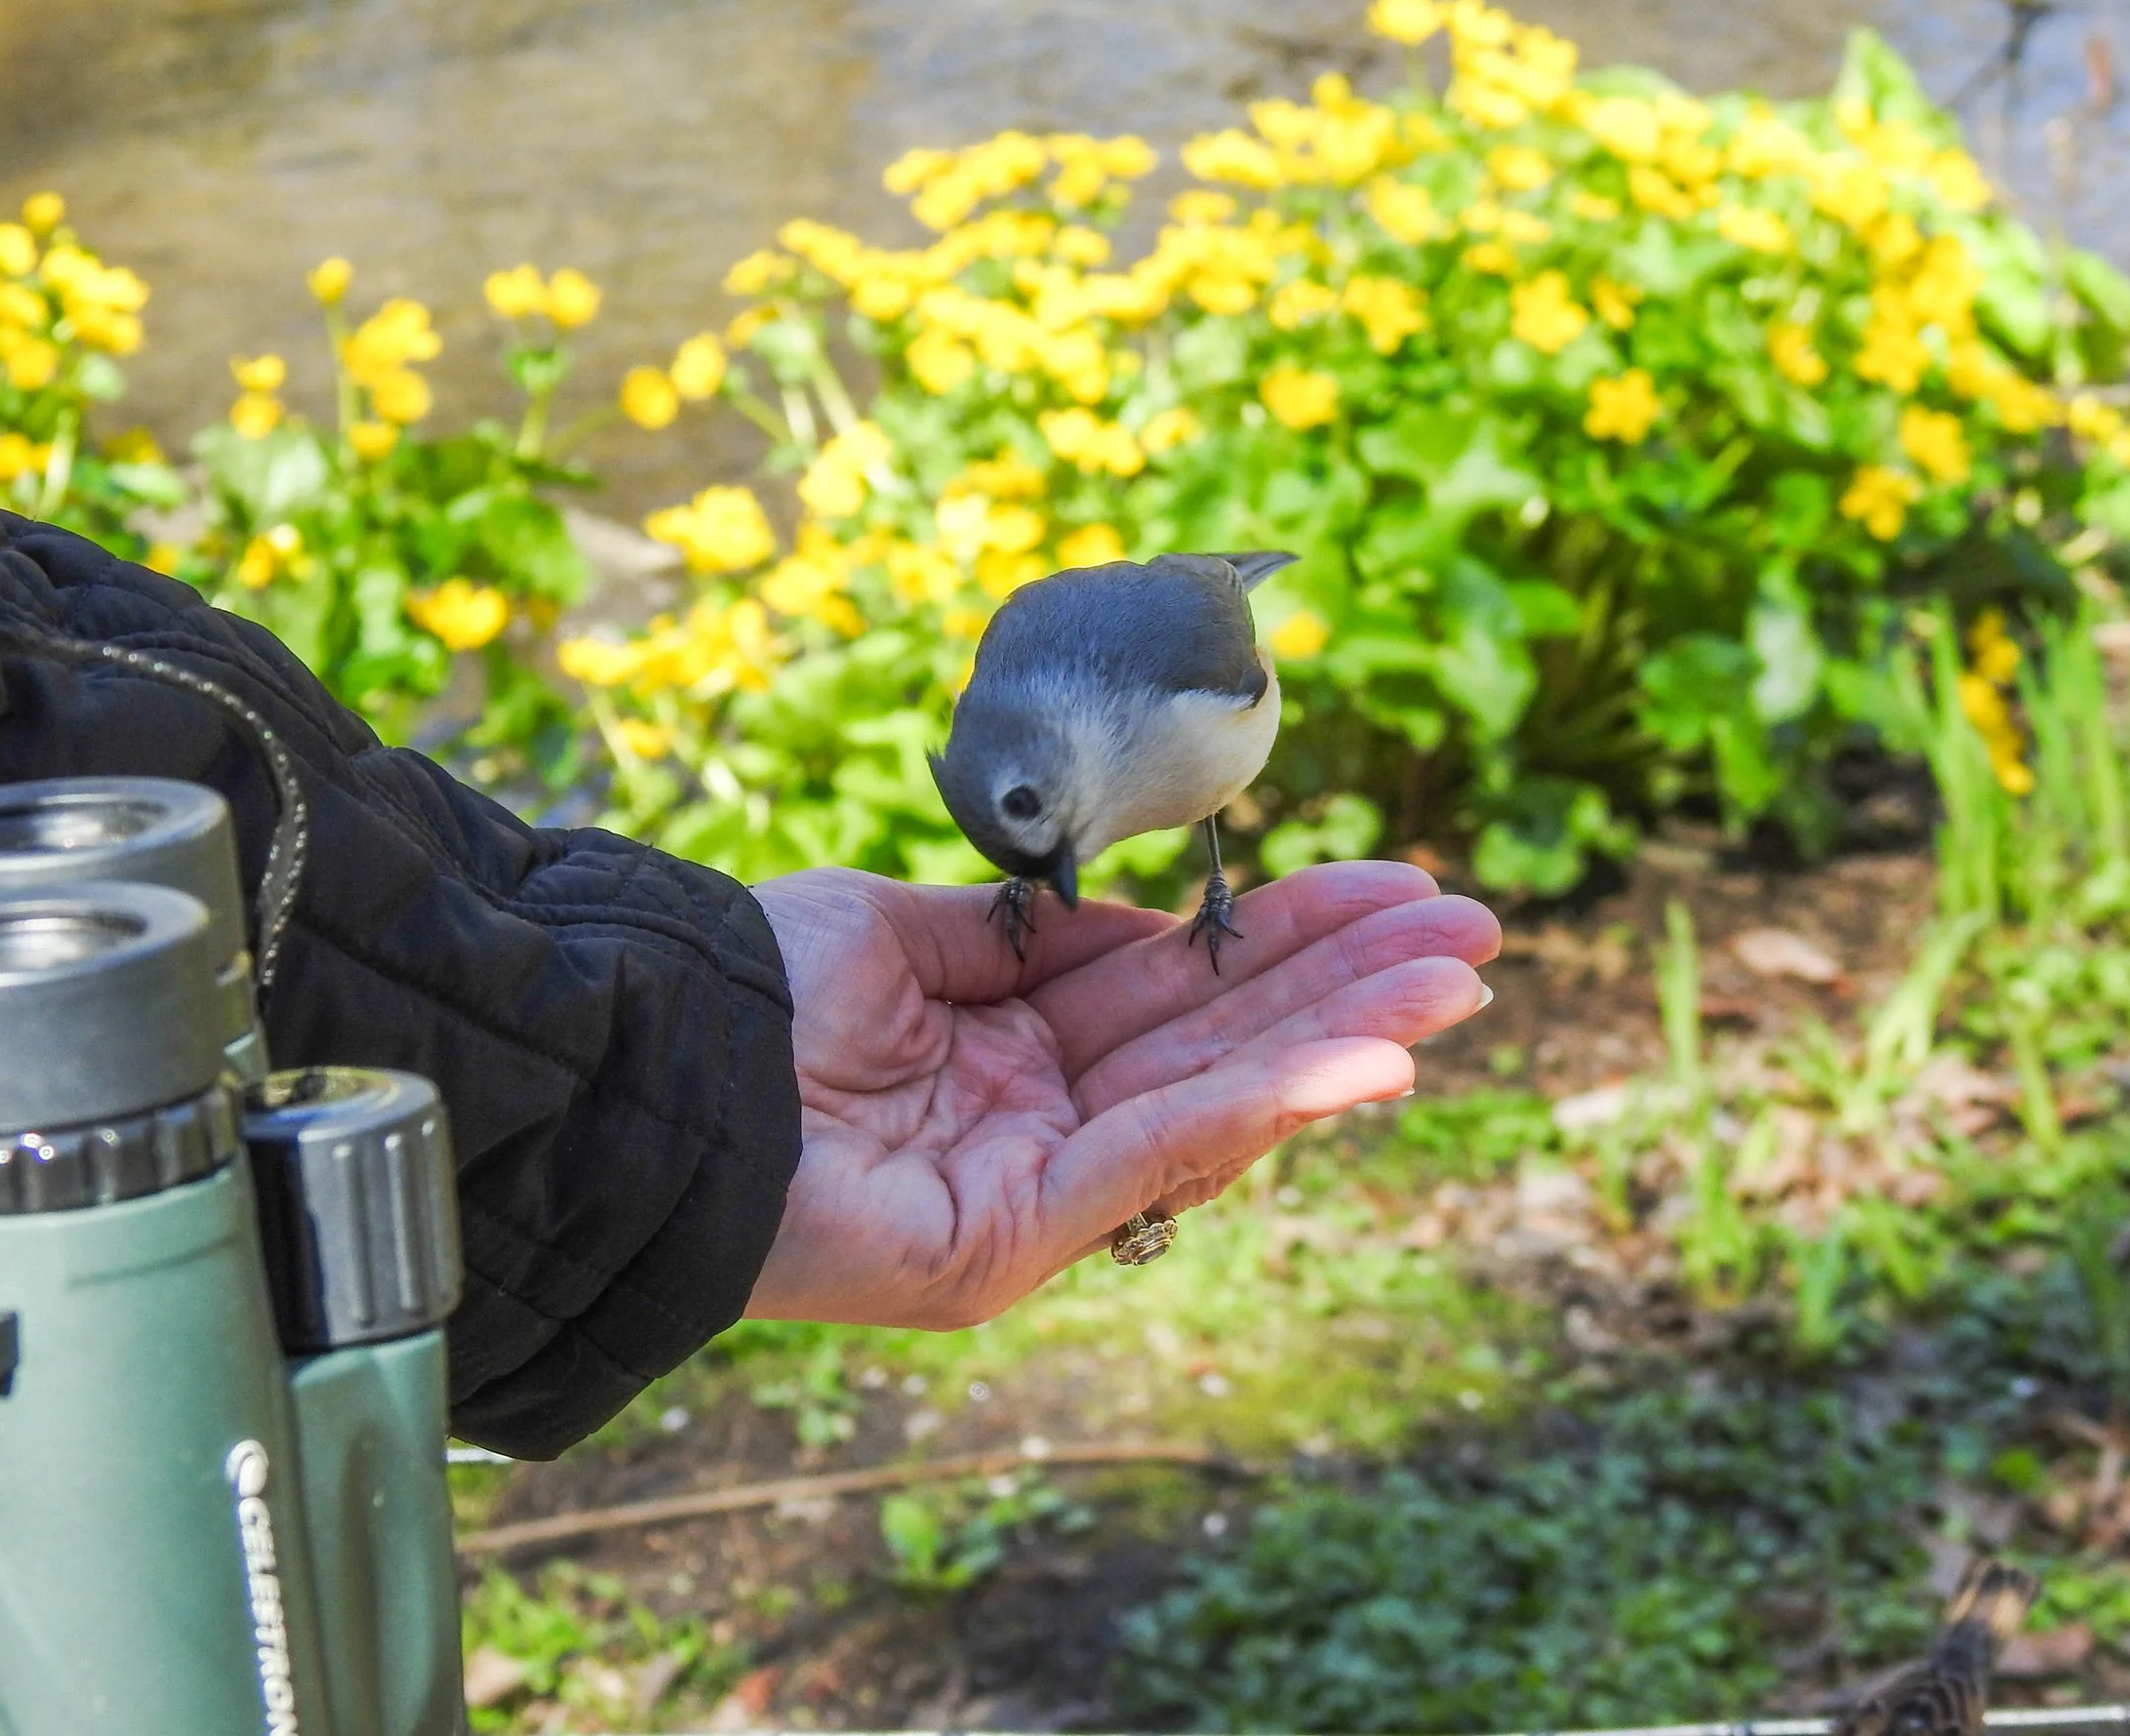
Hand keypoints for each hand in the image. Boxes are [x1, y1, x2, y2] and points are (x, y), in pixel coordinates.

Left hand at [745, 862, 1497, 1327]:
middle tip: (1476, 936)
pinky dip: (1267, 1106)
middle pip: (1223, 1039)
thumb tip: (1146, 919)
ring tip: (1455, 985)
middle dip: (1350, 983)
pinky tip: (1368, 1060)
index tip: (1394, 889)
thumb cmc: (755, 991)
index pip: (1181, 985)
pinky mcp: (1015, 1241)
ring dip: (1345, 1038)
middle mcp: (1040, 1116)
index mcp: (1016, 1041)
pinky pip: (1158, 1157)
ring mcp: (1035, 1186)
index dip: (1286, 935)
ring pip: (1217, 1099)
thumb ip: (1032, 933)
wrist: (653, 1060)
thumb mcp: (908, 931)